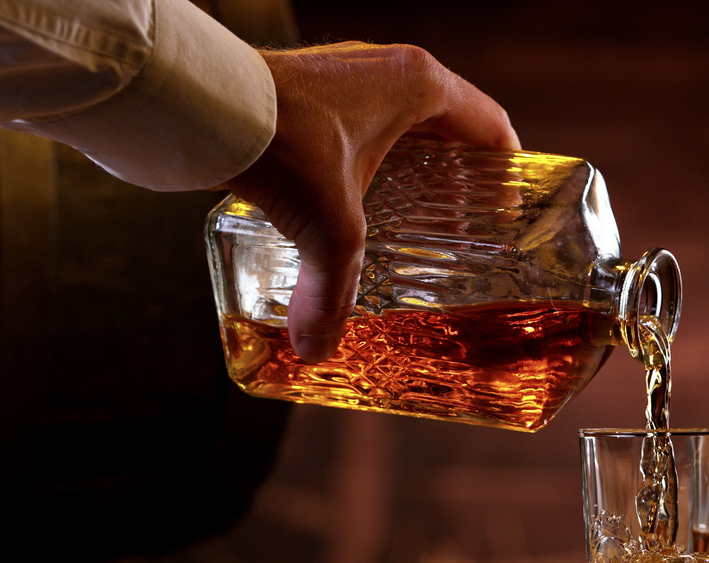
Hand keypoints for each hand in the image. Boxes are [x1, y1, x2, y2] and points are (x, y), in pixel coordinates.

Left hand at [219, 42, 518, 362]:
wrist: (201, 101)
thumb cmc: (277, 133)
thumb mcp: (326, 225)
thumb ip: (331, 292)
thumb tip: (319, 346)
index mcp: (419, 86)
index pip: (490, 126)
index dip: (506, 170)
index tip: (507, 207)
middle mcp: (388, 71)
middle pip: (447, 128)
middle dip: (456, 177)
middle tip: (460, 226)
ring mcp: (346, 77)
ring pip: (399, 126)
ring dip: (408, 170)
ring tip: (406, 221)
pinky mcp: (307, 91)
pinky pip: (357, 127)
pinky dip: (364, 163)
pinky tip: (348, 205)